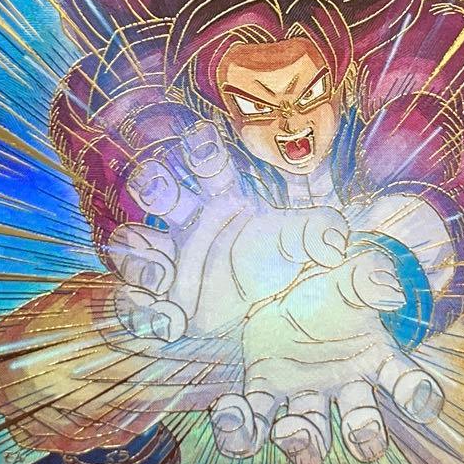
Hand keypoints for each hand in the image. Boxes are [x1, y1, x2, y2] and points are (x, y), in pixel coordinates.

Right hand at [103, 121, 348, 340]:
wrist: (275, 313)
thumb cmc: (286, 260)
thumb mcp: (307, 243)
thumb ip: (320, 233)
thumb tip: (333, 242)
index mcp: (225, 196)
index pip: (209, 166)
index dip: (203, 151)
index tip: (203, 142)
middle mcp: (188, 221)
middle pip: (157, 191)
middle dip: (152, 185)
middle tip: (155, 186)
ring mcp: (167, 258)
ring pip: (130, 244)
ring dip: (139, 258)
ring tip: (161, 279)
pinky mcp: (158, 297)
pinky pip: (130, 297)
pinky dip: (139, 308)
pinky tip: (168, 321)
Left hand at [209, 247, 443, 463]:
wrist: (243, 248)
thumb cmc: (296, 247)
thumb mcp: (320, 239)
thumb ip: (356, 261)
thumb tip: (391, 294)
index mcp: (371, 345)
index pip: (406, 380)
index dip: (419, 396)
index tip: (418, 401)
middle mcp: (341, 376)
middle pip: (364, 427)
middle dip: (365, 436)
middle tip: (357, 428)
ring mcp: (300, 385)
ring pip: (312, 439)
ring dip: (304, 443)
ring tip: (287, 426)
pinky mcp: (261, 385)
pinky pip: (255, 424)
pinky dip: (242, 432)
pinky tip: (229, 412)